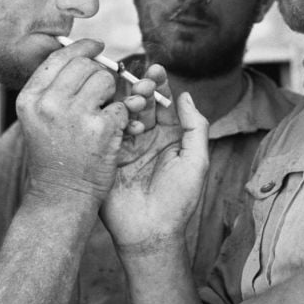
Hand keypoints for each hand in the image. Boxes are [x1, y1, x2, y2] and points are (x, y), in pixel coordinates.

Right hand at [16, 39, 128, 200]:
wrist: (61, 196)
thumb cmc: (55, 154)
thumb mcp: (38, 118)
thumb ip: (53, 87)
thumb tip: (78, 52)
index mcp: (30, 98)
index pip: (59, 58)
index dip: (82, 47)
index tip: (96, 45)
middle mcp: (48, 103)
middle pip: (85, 65)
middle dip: (99, 74)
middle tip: (100, 95)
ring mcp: (74, 115)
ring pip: (106, 79)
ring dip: (112, 94)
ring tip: (103, 115)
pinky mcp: (100, 129)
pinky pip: (121, 105)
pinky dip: (123, 118)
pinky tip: (113, 133)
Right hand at [100, 65, 208, 252]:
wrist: (151, 234)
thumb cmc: (179, 200)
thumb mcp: (196, 161)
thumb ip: (195, 126)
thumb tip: (185, 95)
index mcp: (168, 137)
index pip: (163, 103)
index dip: (160, 85)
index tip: (157, 69)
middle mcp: (146, 138)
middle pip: (141, 103)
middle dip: (142, 88)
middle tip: (144, 82)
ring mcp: (125, 146)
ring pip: (123, 113)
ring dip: (128, 101)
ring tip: (136, 100)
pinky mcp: (107, 156)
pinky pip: (107, 130)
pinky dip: (113, 119)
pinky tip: (121, 118)